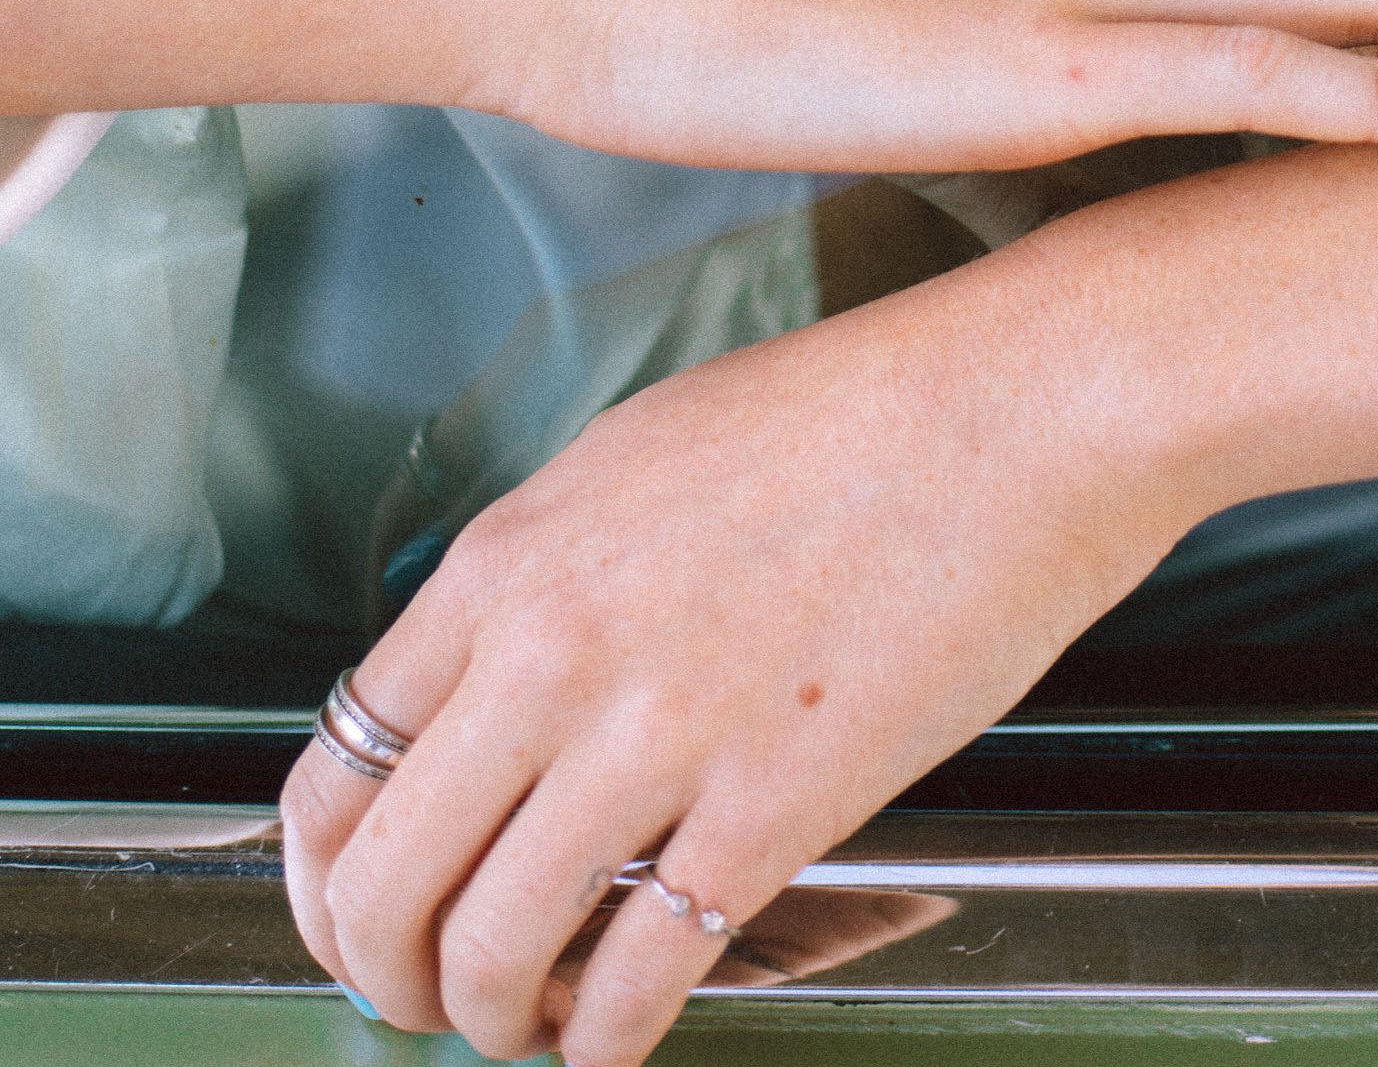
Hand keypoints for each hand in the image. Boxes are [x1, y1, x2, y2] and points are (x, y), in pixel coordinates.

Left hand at [283, 247, 1198, 1064]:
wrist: (1016, 410)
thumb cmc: (859, 412)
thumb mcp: (644, 454)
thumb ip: (550, 571)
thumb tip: (501, 679)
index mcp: (513, 560)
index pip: (338, 761)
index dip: (325, 873)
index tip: (352, 905)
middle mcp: (553, 654)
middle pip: (385, 880)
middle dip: (384, 970)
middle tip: (422, 992)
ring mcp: (657, 736)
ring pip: (490, 950)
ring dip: (489, 1017)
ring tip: (526, 1023)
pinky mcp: (770, 809)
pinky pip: (640, 975)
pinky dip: (608, 1040)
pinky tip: (621, 1036)